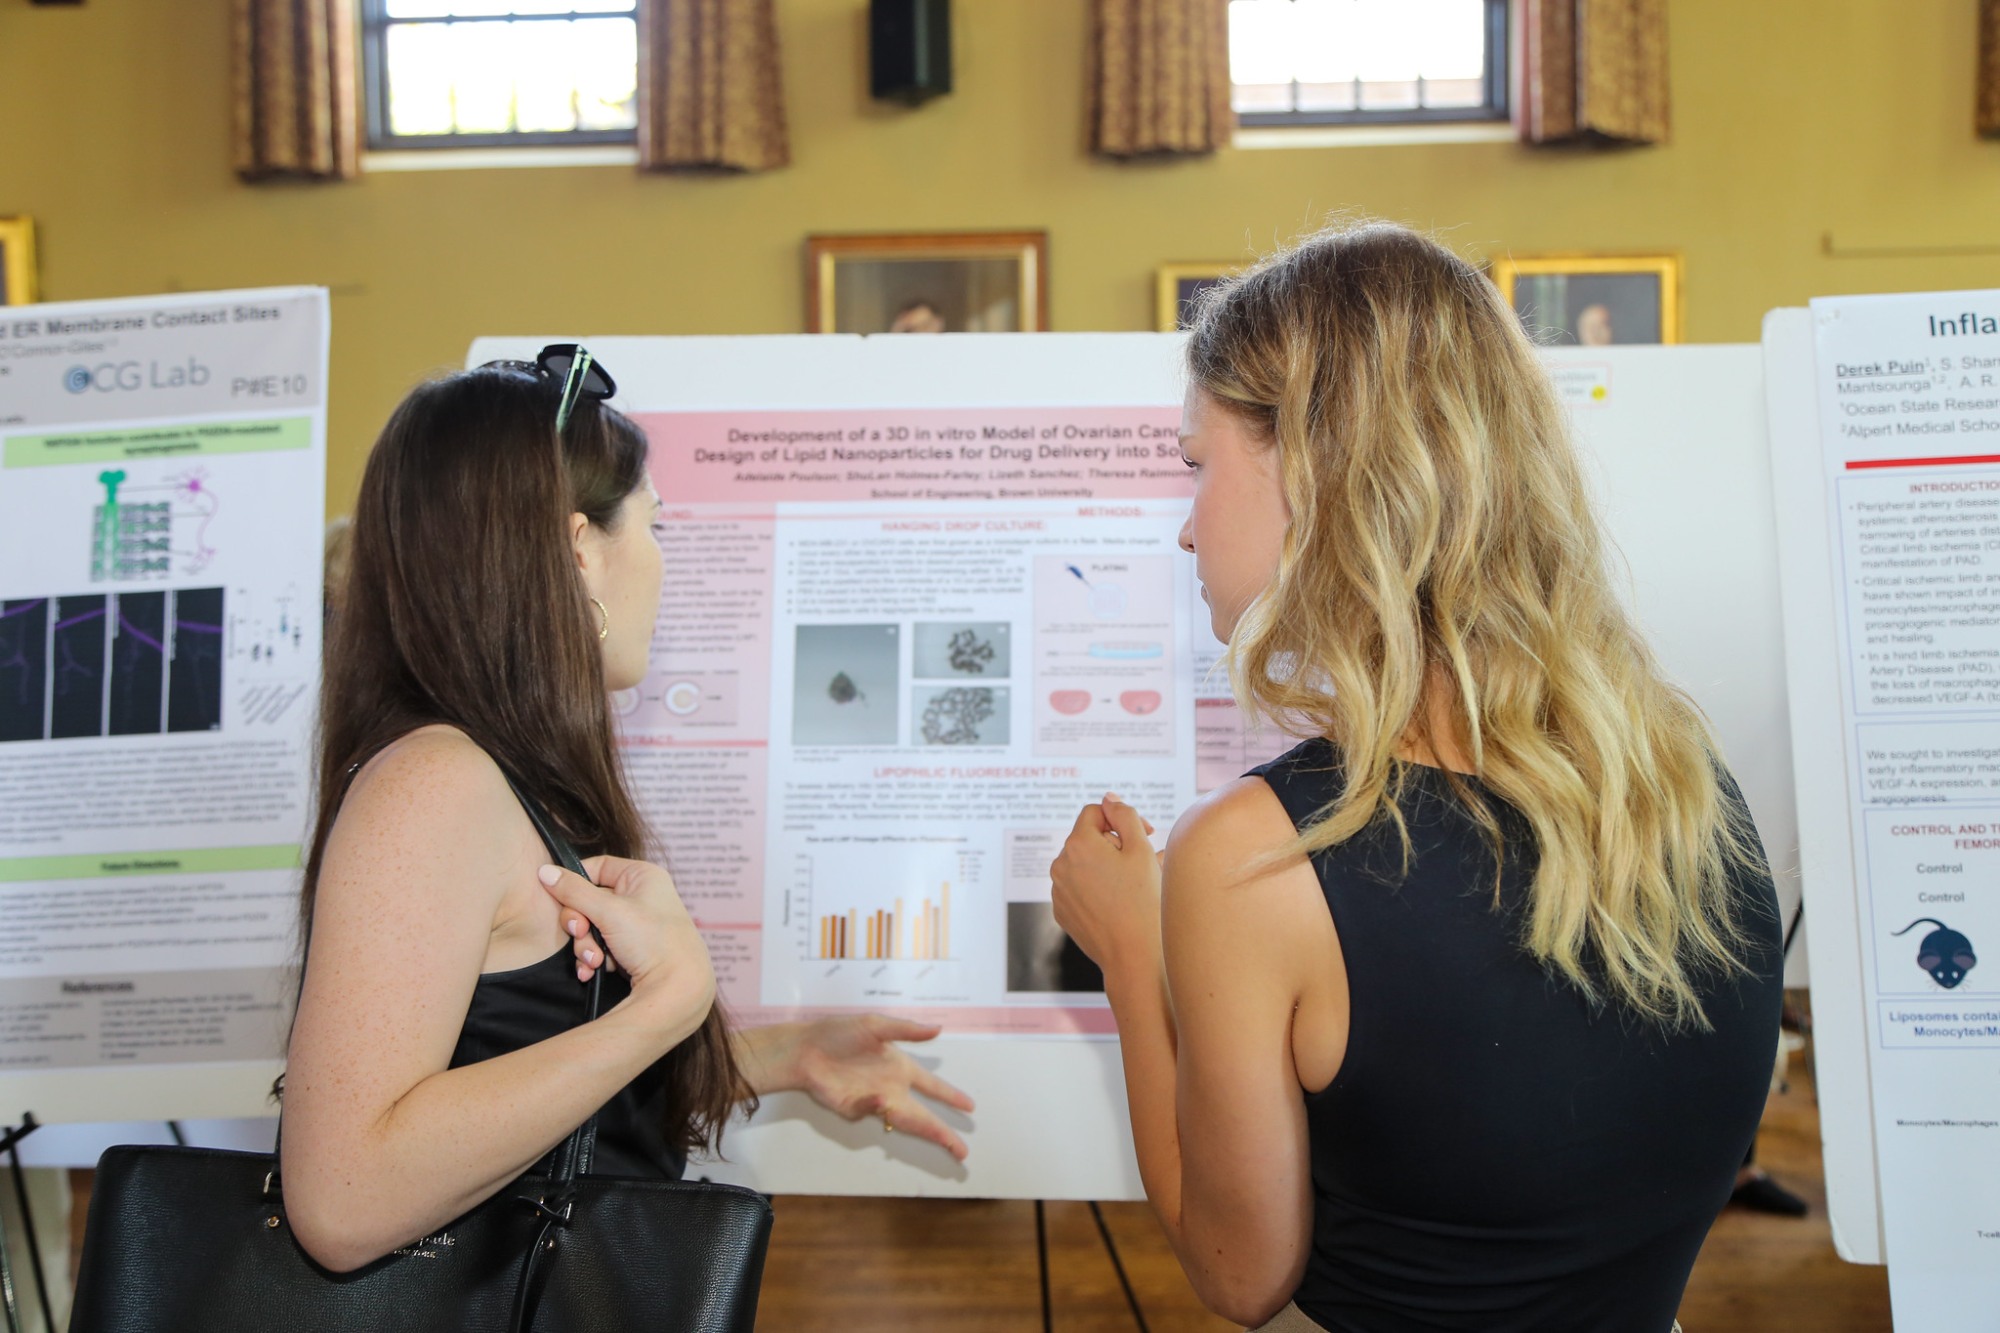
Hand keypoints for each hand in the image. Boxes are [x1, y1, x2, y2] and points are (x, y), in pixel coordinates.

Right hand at [538, 855, 715, 1040]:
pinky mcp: (632, 948)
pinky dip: (595, 957)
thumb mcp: (609, 912)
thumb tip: (544, 871)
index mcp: (642, 876)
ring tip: (594, 961)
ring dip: (585, 945)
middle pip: (589, 900)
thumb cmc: (652, 942)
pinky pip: (602, 945)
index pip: (597, 866)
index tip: (558, 897)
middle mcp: (641, 896)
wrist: (677, 990)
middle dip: (580, 924)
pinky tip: (593, 970)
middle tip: (579, 934)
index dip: (575, 882)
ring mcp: (636, 923)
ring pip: (593, 926)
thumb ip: (574, 892)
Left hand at [789, 1016, 974, 1161]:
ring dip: (925, 1132)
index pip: (932, 1086)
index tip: (970, 1107)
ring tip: (947, 1143)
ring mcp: (873, 1101)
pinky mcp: (854, 1109)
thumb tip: (938, 1028)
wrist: (804, 1048)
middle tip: (963, 1149)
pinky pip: (870, 1111)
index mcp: (899, 1067)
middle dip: (943, 1131)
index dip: (950, 1096)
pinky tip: (880, 1100)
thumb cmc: (839, 1033)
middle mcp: (891, 1087)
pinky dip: (876, 1107)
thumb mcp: (875, 1025)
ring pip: (904, 1121)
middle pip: (923, 1115)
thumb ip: (906, 1030)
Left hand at [1050, 793, 1162, 978]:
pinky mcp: (1062, 912)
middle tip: (1143, 864)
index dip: (1121, 819)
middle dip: (1115, 845)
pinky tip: (1119, 904)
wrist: (1133, 955)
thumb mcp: (1141, 849)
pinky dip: (1097, 888)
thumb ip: (1124, 815)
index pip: (1096, 812)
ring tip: (1133, 886)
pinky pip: (1079, 888)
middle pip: (1089, 839)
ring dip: (1107, 867)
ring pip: (1084, 865)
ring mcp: (1058, 890)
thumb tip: (1108, 799)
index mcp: (1077, 844)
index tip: (1146, 835)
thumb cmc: (1142, 902)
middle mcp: (1060, 865)